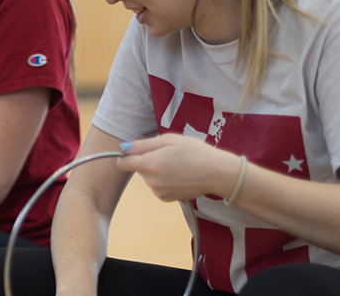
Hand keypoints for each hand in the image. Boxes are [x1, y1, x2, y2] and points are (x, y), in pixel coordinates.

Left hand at [115, 133, 240, 201]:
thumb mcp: (169, 140)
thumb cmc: (195, 152)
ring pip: (148, 178)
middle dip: (148, 160)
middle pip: (138, 169)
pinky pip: (157, 186)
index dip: (127, 155)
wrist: (217, 173)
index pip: (122, 164)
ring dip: (156, 171)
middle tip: (168, 154)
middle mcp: (152, 182)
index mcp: (150, 165)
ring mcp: (159, 192)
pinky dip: (163, 180)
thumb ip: (143, 145)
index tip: (137, 150)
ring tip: (177, 164)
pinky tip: (179, 175)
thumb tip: (123, 149)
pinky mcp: (166, 198)